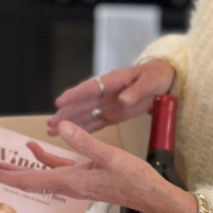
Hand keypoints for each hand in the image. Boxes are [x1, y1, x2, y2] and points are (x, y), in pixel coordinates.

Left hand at [0, 120, 196, 212]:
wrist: (151, 195)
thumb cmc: (134, 179)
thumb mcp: (110, 156)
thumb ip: (83, 142)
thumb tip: (60, 127)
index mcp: (71, 182)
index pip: (32, 181)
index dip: (9, 177)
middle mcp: (69, 185)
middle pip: (31, 181)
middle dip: (8, 174)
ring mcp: (75, 182)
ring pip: (41, 175)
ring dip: (22, 166)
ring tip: (2, 159)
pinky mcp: (83, 177)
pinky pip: (58, 169)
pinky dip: (45, 159)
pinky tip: (35, 147)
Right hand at [47, 60, 175, 135]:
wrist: (162, 81)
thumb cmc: (154, 76)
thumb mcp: (149, 82)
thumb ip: (136, 91)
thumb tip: (123, 100)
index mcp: (112, 81)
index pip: (90, 88)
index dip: (74, 95)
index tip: (59, 101)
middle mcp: (104, 93)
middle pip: (81, 104)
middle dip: (65, 113)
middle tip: (50, 124)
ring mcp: (106, 104)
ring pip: (84, 115)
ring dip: (68, 123)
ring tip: (51, 131)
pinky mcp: (111, 115)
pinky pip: (94, 123)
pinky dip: (82, 129)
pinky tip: (69, 136)